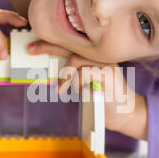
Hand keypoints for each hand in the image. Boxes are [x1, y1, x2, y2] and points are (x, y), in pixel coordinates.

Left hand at [28, 40, 147, 140]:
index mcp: (95, 56)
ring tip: (61, 90)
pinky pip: (85, 72)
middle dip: (48, 47)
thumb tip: (52, 71)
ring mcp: (106, 63)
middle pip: (71, 46)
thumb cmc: (104, 100)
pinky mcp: (109, 74)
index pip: (71, 44)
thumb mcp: (85, 85)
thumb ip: (74, 75)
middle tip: (31, 50)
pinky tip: (79, 92)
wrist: (126, 114)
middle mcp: (101, 56)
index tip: (33, 46)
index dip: (52, 43)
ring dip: (64, 76)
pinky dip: (77, 82)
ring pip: (76, 59)